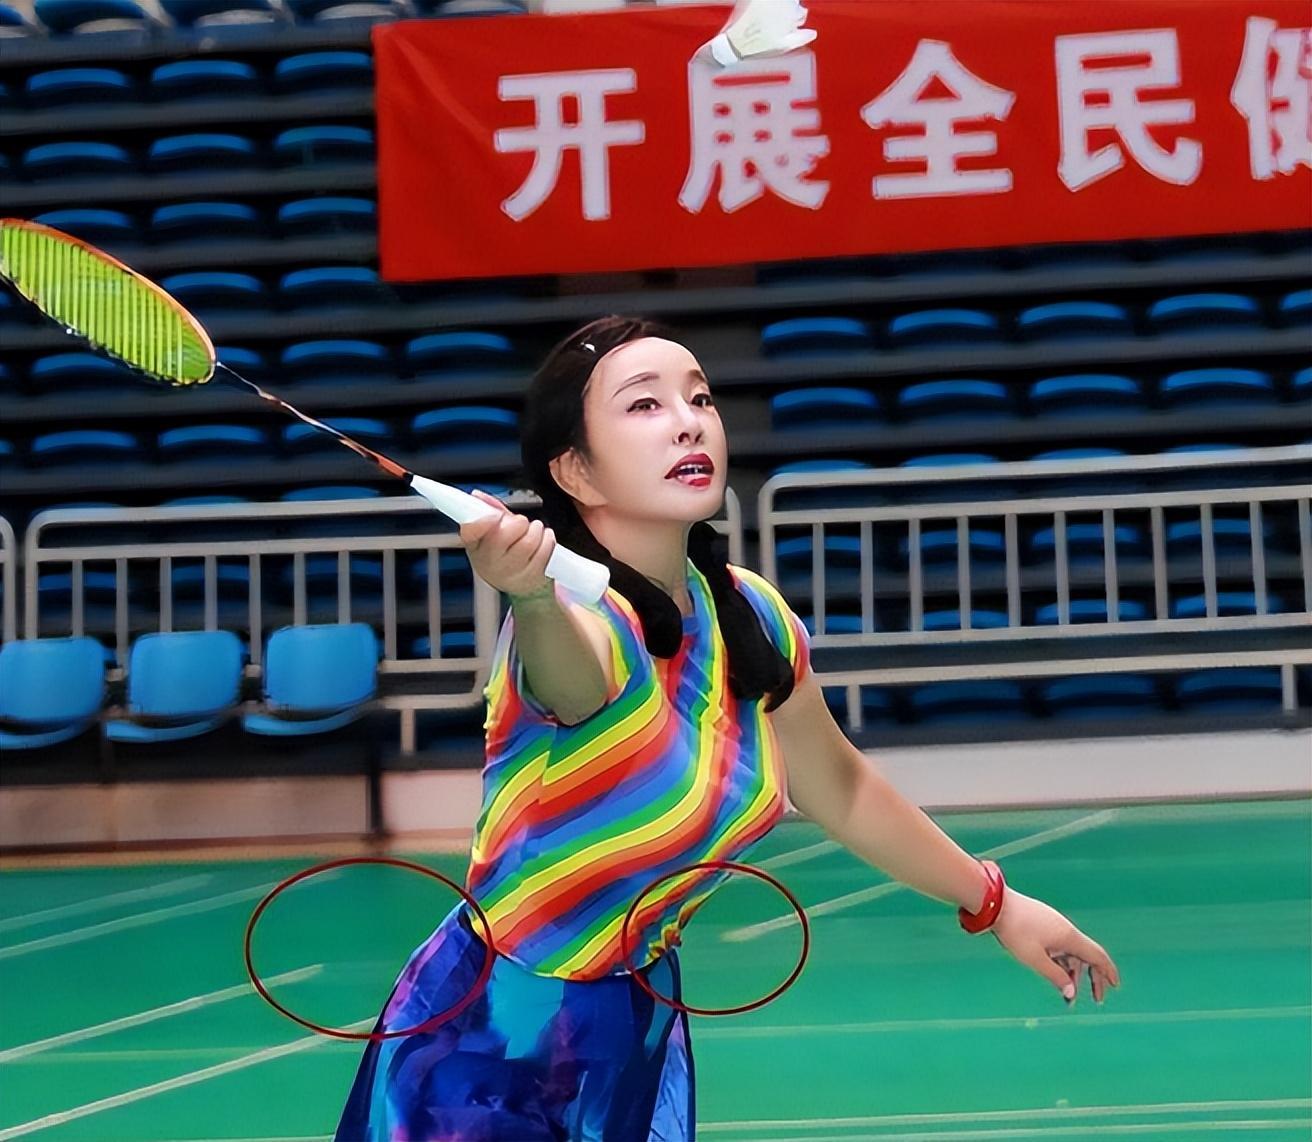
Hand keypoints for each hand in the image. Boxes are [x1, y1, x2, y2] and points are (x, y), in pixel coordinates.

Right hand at [458, 489, 556, 597]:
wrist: (514, 581)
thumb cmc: (502, 551)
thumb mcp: (491, 531)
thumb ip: (488, 510)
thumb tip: (478, 496)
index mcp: (475, 545)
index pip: (471, 531)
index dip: (483, 522)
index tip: (494, 516)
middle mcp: (489, 562)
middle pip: (504, 534)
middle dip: (519, 523)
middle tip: (521, 522)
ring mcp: (511, 573)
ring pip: (528, 542)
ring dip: (536, 530)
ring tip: (534, 530)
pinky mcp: (531, 577)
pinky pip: (545, 551)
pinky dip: (548, 540)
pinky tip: (544, 540)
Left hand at [990, 887, 1120, 1007]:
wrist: (996, 904)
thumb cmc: (1015, 930)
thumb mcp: (1035, 959)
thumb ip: (1055, 977)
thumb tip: (1071, 993)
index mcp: (1069, 937)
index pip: (1097, 956)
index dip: (1108, 972)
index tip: (1115, 986)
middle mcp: (1066, 930)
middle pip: (1087, 956)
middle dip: (1093, 978)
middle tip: (1096, 998)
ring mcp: (1055, 926)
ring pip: (1072, 953)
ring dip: (1074, 973)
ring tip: (1068, 993)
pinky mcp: (1044, 924)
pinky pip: (1061, 946)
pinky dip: (1063, 962)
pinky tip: (1057, 974)